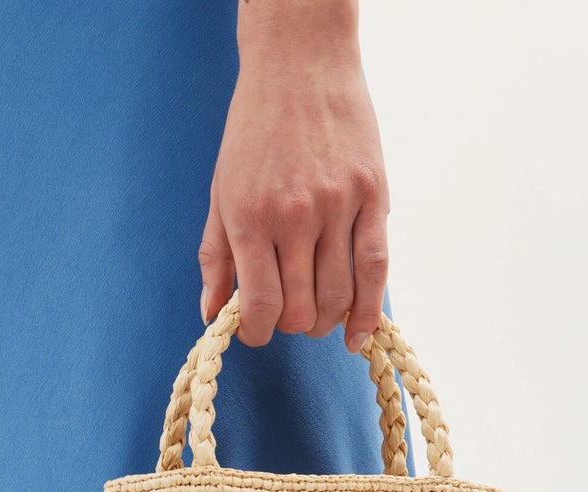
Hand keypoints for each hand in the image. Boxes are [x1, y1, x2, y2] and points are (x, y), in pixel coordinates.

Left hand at [199, 20, 389, 348]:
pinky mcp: (372, 195)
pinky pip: (375, 269)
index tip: (258, 331)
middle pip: (301, 310)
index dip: (258, 333)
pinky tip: (356, 333)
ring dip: (326, 322)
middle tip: (289, 315)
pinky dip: (367, 311)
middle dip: (292, 326)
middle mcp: (294, 216)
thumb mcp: (221, 190)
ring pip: (338, 297)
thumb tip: (212, 314)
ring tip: (318, 317)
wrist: (300, 62)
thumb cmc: (254, 129)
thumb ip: (216, 256)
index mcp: (250, 218)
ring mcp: (337, 206)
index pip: (260, 306)